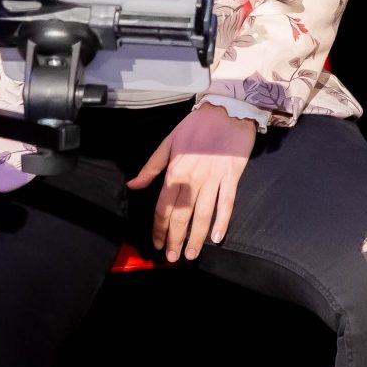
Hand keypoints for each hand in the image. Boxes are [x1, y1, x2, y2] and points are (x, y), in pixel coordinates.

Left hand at [128, 103, 257, 261]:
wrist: (228, 109)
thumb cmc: (197, 125)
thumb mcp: (169, 141)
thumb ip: (152, 167)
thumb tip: (134, 185)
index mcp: (175, 171)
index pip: (164, 207)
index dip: (160, 228)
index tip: (158, 243)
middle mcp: (193, 178)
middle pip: (182, 215)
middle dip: (176, 238)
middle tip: (173, 257)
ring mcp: (214, 178)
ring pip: (204, 214)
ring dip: (197, 237)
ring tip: (191, 254)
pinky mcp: (232, 176)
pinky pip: (227, 203)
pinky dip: (223, 221)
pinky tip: (218, 237)